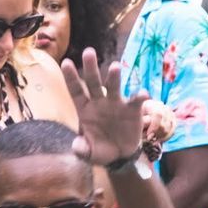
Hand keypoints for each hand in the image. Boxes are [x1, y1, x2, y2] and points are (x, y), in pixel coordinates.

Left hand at [63, 46, 148, 170]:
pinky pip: (136, 101)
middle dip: (90, 68)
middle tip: (88, 51)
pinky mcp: (132, 110)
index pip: (76, 90)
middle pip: (93, 82)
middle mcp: (99, 102)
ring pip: (114, 87)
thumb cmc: (100, 150)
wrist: (120, 155)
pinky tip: (142, 93)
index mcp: (85, 109)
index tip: (65, 62)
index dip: (70, 77)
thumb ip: (81, 149)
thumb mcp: (88, 153)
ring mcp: (116, 104)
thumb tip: (77, 146)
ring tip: (115, 67)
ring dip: (114, 77)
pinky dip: (140, 96)